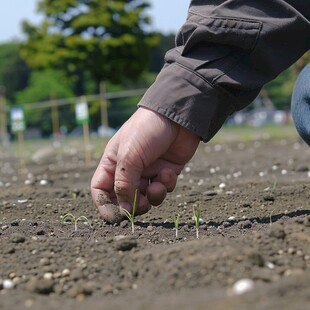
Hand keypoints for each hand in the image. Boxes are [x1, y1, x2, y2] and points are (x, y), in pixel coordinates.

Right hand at [91, 107, 199, 222]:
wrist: (178, 116)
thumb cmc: (146, 130)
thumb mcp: (130, 156)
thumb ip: (124, 184)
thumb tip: (124, 210)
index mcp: (113, 162)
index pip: (101, 189)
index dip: (104, 205)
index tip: (114, 218)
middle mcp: (129, 169)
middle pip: (124, 198)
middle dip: (133, 205)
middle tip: (141, 205)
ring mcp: (148, 171)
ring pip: (146, 197)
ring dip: (152, 197)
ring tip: (157, 187)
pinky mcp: (165, 172)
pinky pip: (163, 188)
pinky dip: (166, 184)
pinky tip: (168, 172)